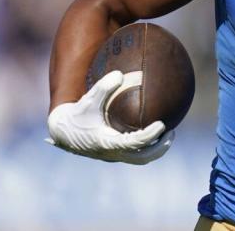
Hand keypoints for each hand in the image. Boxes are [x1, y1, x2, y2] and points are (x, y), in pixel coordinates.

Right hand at [46, 71, 173, 164]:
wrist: (63, 132)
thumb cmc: (78, 114)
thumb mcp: (88, 100)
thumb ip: (103, 87)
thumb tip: (119, 74)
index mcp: (107, 143)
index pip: (134, 143)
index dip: (150, 136)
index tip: (162, 124)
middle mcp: (112, 153)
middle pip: (142, 158)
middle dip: (159, 147)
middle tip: (171, 132)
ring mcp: (114, 155)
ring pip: (140, 159)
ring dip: (156, 149)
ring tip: (169, 134)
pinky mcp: (115, 154)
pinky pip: (135, 154)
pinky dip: (147, 146)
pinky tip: (156, 131)